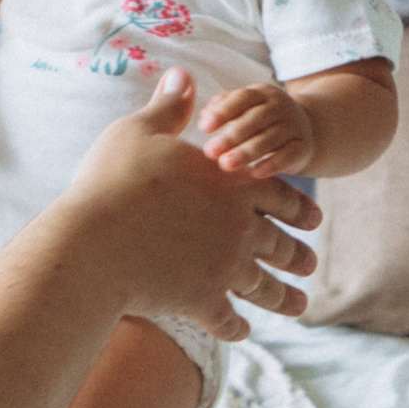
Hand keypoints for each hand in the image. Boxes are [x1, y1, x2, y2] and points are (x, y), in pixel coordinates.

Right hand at [66, 70, 318, 336]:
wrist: (95, 242)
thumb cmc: (113, 181)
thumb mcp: (138, 132)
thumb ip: (168, 107)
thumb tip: (183, 75)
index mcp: (231, 183)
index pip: (278, 193)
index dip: (298, 206)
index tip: (313, 218)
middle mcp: (238, 226)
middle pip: (280, 243)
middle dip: (297, 254)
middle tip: (310, 263)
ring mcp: (224, 267)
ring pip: (264, 286)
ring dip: (283, 297)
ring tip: (297, 305)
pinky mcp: (202, 300)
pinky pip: (227, 319)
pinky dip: (236, 328)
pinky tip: (242, 333)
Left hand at [198, 80, 315, 178]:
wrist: (305, 130)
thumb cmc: (262, 120)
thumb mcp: (245, 109)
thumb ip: (224, 109)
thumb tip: (204, 116)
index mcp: (262, 93)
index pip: (242, 98)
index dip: (223, 111)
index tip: (203, 127)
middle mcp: (280, 106)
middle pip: (256, 119)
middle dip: (232, 135)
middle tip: (210, 151)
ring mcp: (294, 126)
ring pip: (271, 138)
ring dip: (247, 152)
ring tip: (226, 164)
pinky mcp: (303, 147)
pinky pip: (288, 155)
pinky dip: (272, 164)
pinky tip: (254, 174)